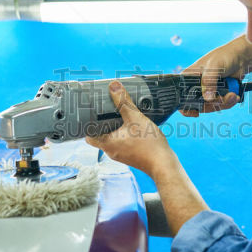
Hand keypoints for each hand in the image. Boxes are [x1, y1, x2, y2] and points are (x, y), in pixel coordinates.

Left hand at [88, 82, 210, 234]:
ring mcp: (121, 155)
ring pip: (112, 139)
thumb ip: (123, 101)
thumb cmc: (149, 145)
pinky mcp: (130, 156)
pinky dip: (125, 134)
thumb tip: (113, 86)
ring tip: (121, 115)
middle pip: (101, 135)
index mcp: (107, 144)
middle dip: (103, 123)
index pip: (88, 135)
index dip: (87, 124)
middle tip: (106, 110)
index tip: (90, 113)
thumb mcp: (135, 118)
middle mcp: (111, 151)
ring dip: (115, 128)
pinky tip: (134, 126)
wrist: (164, 165)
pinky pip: (123, 143)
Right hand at [181, 35, 251, 116]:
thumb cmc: (225, 56)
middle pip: (198, 105)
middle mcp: (196, 86)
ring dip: (223, 103)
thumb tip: (207, 98)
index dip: (186, 107)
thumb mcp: (215, 66)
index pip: (181, 96)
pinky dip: (228, 102)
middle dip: (213, 104)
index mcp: (188, 77)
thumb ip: (209, 81)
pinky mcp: (217, 94)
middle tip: (224, 98)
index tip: (196, 112)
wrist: (241, 58)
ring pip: (211, 106)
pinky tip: (234, 96)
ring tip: (233, 95)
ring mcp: (207, 91)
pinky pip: (220, 105)